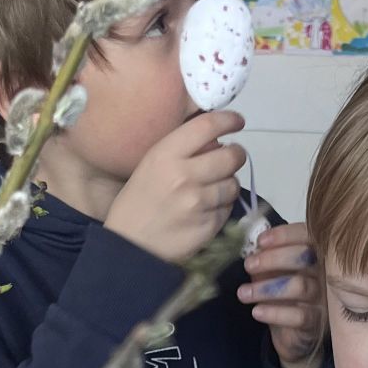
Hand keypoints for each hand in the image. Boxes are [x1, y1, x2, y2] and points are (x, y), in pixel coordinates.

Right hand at [105, 109, 246, 263]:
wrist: (130, 246)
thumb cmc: (138, 202)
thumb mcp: (150, 166)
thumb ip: (180, 149)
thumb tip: (216, 138)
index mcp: (166, 155)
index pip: (208, 126)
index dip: (228, 120)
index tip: (237, 122)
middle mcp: (185, 176)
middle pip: (231, 156)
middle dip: (236, 155)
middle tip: (231, 158)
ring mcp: (199, 203)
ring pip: (233, 184)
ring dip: (228, 183)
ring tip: (212, 189)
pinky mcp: (209, 226)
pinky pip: (228, 208)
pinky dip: (221, 207)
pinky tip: (205, 210)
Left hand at [240, 220, 323, 367]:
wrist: (292, 332)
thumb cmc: (283, 293)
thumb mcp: (273, 271)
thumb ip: (267, 255)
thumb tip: (252, 243)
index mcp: (317, 253)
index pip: (307, 235)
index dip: (284, 235)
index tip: (260, 241)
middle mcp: (326, 272)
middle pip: (305, 257)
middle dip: (273, 259)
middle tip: (248, 265)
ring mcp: (325, 298)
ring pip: (299, 286)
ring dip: (266, 288)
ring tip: (243, 293)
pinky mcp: (317, 322)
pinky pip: (298, 316)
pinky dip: (274, 313)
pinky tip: (257, 312)